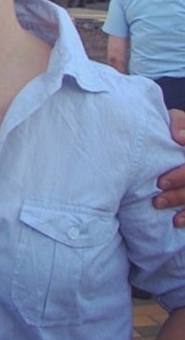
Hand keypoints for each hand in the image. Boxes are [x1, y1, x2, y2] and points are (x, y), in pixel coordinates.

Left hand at [154, 109, 184, 226]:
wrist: (177, 136)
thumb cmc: (175, 127)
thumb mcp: (177, 118)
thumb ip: (179, 123)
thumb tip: (180, 137)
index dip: (180, 176)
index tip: (161, 182)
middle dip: (178, 194)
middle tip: (157, 199)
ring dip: (181, 205)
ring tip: (160, 207)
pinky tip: (175, 221)